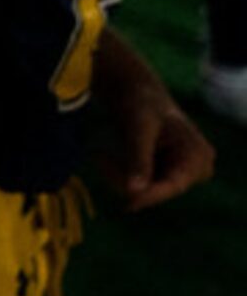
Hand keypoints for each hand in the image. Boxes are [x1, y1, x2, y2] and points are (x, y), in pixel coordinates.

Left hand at [93, 48, 216, 211]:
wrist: (133, 90)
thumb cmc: (139, 102)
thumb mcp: (138, 127)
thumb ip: (138, 158)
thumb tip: (135, 191)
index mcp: (197, 155)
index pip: (174, 185)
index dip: (149, 195)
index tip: (128, 204)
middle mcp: (196, 167)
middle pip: (158, 189)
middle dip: (127, 180)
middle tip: (99, 158)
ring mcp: (181, 171)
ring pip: (146, 189)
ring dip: (120, 176)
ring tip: (100, 155)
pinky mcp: (165, 172)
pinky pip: (140, 184)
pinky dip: (121, 174)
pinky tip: (107, 157)